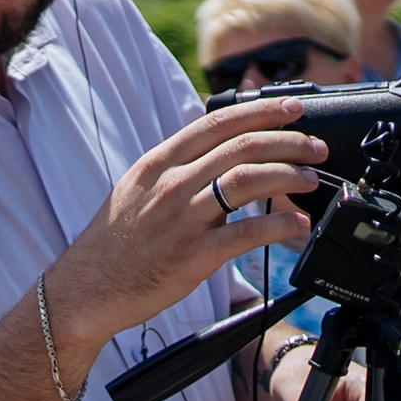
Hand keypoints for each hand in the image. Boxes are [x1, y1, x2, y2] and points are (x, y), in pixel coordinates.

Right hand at [50, 97, 324, 347]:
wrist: (84, 291)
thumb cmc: (113, 244)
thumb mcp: (136, 191)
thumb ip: (176, 169)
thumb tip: (220, 154)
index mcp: (158, 164)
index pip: (218, 123)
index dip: (263, 111)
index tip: (294, 109)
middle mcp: (170, 185)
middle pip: (242, 147)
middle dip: (289, 142)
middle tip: (315, 148)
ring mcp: (181, 220)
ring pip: (248, 181)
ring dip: (289, 176)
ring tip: (310, 180)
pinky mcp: (192, 256)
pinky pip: (246, 233)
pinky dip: (279, 226)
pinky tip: (297, 225)